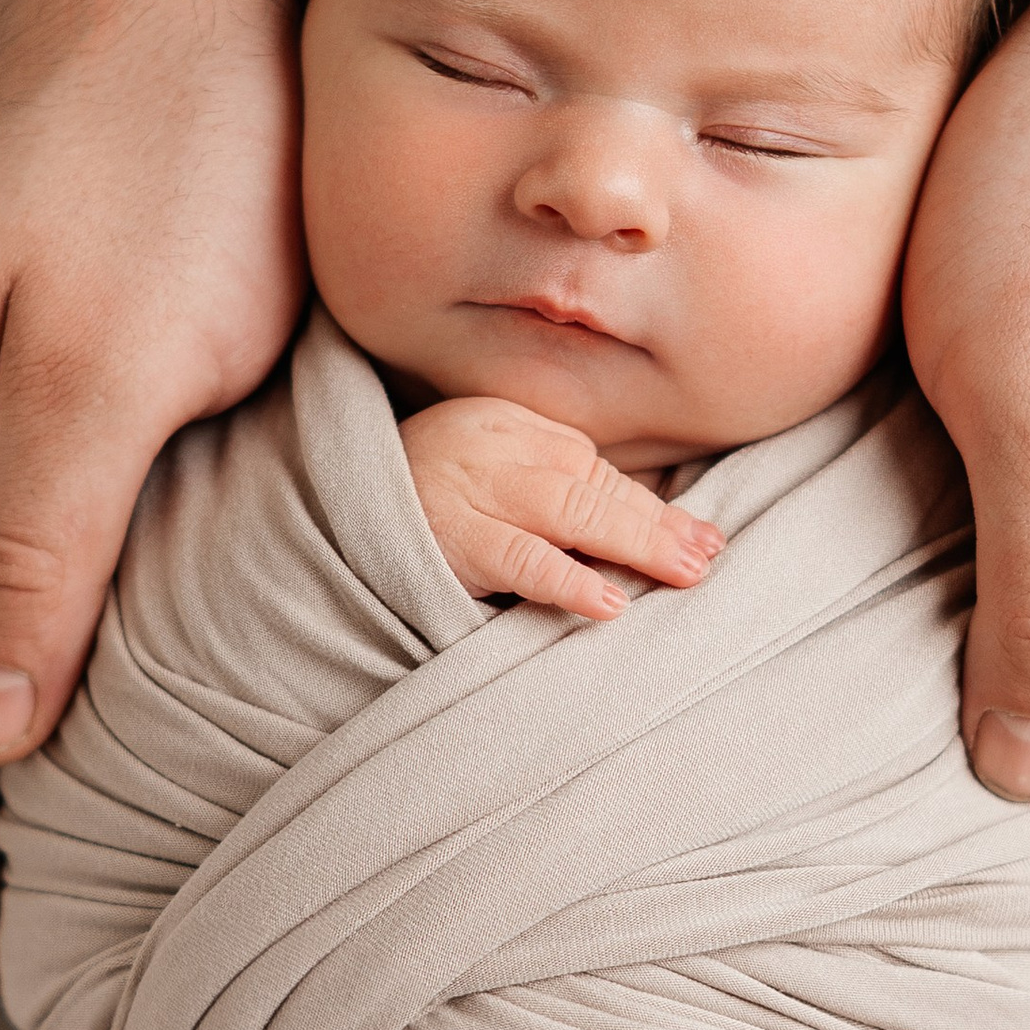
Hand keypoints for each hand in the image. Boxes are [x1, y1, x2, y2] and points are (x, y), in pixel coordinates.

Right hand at [0, 0, 304, 996]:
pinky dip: (55, 634)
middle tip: (52, 962)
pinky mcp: (19, 351)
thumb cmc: (162, 152)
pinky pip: (19, 539)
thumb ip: (36, 553)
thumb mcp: (102, 369)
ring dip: (19, 735)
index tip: (9, 983)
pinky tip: (107, 678)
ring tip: (83, 859)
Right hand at [400, 396, 724, 620]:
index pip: (592, 467)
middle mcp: (495, 450)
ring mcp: (473, 494)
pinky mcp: (452, 541)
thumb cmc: (407, 498)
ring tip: (686, 571)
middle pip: (595, 486)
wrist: (318, 507)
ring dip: (637, 544)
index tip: (699, 534)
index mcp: (504, 425)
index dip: (651, 504)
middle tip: (710, 556)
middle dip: (659, 525)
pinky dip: (568, 580)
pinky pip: (522, 561)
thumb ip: (536, 479)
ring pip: (575, 515)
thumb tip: (620, 519)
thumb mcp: (474, 468)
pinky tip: (609, 603)